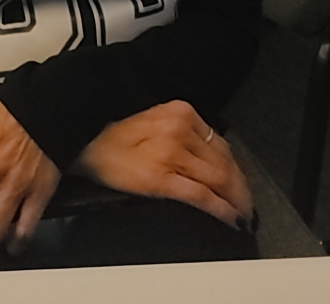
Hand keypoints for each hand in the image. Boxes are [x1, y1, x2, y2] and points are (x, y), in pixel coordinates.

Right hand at [74, 100, 252, 230]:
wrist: (81, 139)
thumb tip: (207, 153)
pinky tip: (229, 218)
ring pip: (219, 178)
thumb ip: (181, 131)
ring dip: (236, 200)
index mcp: (179, 111)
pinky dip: (221, 209)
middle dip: (241, 188)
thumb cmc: (112, 134)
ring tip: (242, 215)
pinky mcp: (161, 177)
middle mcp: (180, 128)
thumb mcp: (153, 121)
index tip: (242, 183)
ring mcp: (171, 152)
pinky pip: (201, 196)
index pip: (220, 143)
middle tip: (248, 206)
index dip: (236, 168)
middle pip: (224, 162)